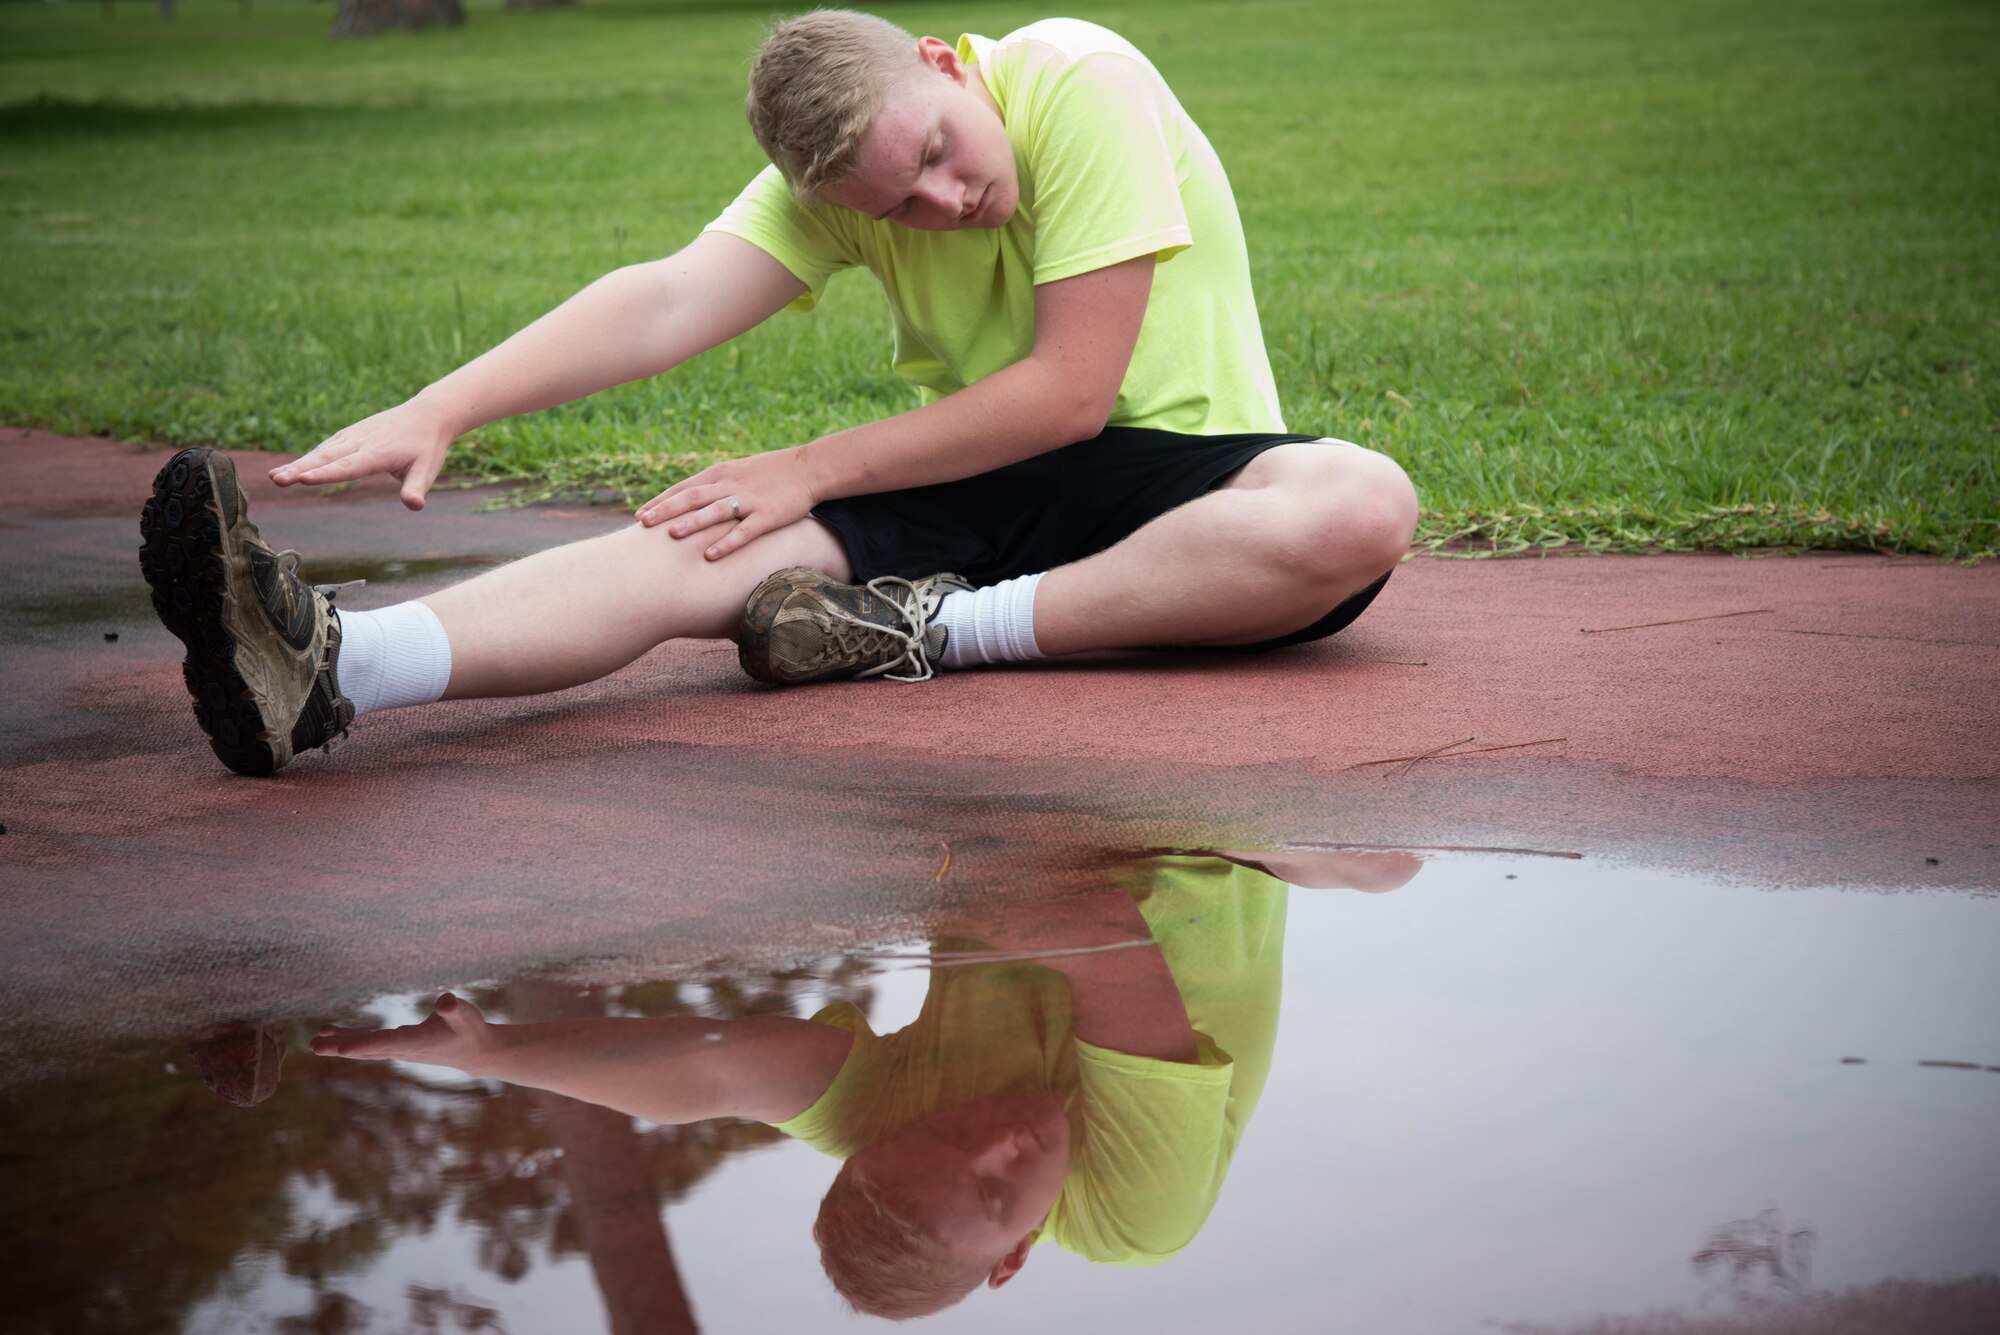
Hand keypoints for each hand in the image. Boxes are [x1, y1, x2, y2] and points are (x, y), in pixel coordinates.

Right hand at [270, 398, 455, 510]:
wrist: (427, 415)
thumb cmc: (428, 447)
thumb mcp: (428, 469)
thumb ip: (417, 488)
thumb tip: (415, 506)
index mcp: (379, 453)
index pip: (349, 467)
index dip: (326, 473)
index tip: (303, 479)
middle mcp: (362, 442)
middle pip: (327, 458)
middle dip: (301, 469)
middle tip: (277, 480)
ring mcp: (353, 436)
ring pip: (322, 451)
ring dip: (298, 463)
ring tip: (275, 477)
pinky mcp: (350, 435)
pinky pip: (326, 447)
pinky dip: (308, 457)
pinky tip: (292, 469)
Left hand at [311, 992, 498, 1071]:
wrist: (472, 1051)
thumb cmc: (470, 1029)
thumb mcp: (466, 1016)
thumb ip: (454, 1009)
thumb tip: (445, 1000)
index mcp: (415, 1042)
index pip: (384, 1044)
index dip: (362, 1045)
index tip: (341, 1049)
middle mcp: (402, 1049)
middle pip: (366, 1049)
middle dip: (340, 1047)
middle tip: (315, 1046)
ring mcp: (397, 1048)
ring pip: (363, 1047)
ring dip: (339, 1045)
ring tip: (315, 1042)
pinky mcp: (396, 1044)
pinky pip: (368, 1042)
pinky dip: (350, 1038)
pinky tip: (332, 1033)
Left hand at [634, 444, 820, 560]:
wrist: (809, 468)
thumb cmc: (771, 473)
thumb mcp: (738, 472)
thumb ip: (714, 485)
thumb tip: (690, 502)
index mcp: (720, 473)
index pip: (683, 487)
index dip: (660, 501)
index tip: (639, 515)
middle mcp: (730, 484)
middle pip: (692, 497)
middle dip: (665, 510)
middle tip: (642, 524)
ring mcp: (750, 500)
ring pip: (715, 511)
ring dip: (692, 522)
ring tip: (671, 535)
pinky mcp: (768, 515)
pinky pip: (745, 531)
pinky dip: (727, 542)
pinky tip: (711, 556)